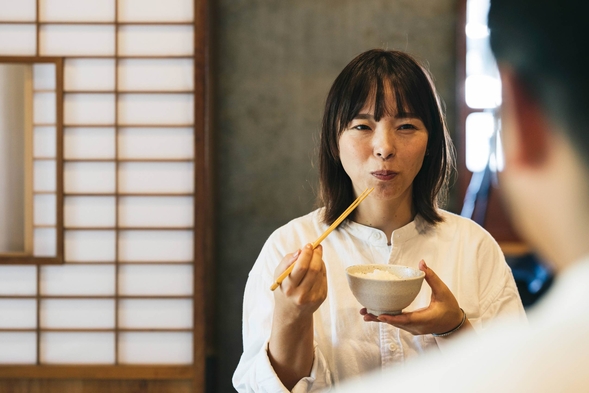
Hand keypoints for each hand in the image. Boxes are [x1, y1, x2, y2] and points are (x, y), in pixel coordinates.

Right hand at [269, 244, 326, 388]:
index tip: (308, 245)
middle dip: (316, 254)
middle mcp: (301, 294)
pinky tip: (316, 267)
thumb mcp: (279, 276)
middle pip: (313, 269)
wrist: (291, 313)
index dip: (306, 254)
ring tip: (315, 255)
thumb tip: (300, 251)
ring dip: (320, 260)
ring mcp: (313, 297)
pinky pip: (324, 278)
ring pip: (320, 272)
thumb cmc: (284, 289)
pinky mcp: (321, 297)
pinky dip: (322, 269)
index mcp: (288, 288)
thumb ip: (287, 261)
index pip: (300, 267)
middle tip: (316, 246)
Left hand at [360, 260, 464, 335]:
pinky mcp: (412, 327)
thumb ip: (432, 277)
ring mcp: (414, 329)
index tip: (380, 316)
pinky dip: (387, 318)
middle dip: (380, 318)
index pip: (406, 320)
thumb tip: (421, 263)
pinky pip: (397, 324)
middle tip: (364, 313)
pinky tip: (376, 314)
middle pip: (396, 323)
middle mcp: (417, 327)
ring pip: (395, 325)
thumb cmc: (450, 307)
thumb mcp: (443, 291)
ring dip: (380, 319)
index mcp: (425, 319)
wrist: (454, 324)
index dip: (392, 318)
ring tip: (365, 314)